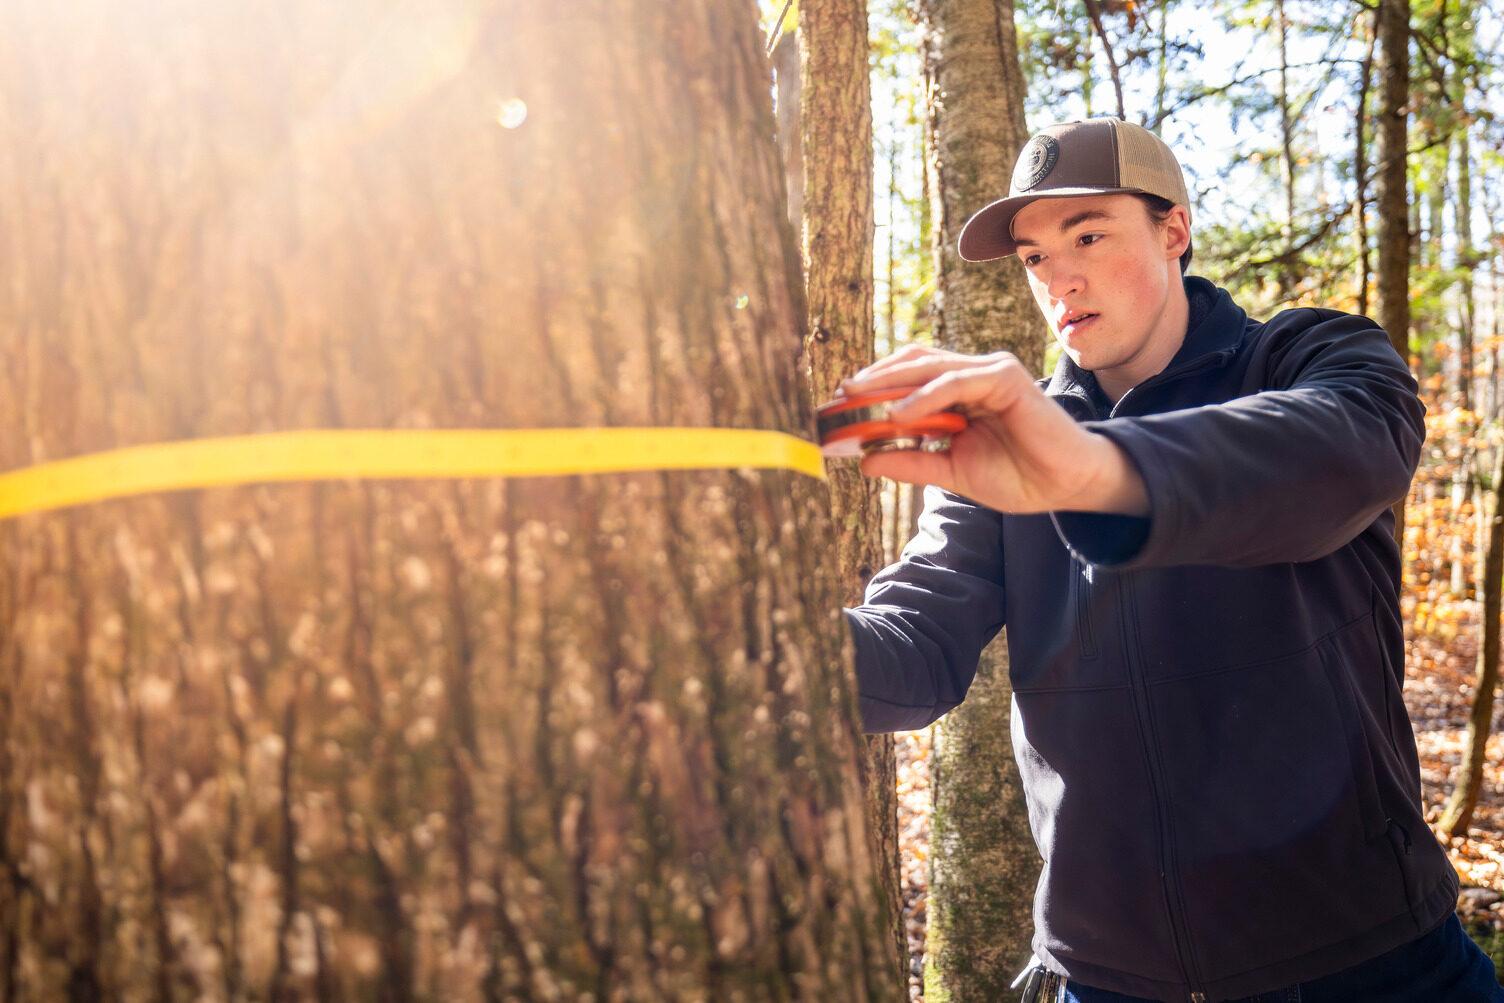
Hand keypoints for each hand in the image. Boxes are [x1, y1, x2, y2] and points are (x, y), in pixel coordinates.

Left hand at [840, 344, 1148, 515]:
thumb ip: (911, 463)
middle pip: (913, 364)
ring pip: (930, 367)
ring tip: (857, 397)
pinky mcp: (1006, 378)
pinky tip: (899, 413)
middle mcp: (972, 375)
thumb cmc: (1018, 476)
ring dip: (890, 381)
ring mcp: (990, 372)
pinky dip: (925, 395)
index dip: (873, 386)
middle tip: (839, 393)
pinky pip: (956, 382)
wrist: (1067, 485)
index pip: (908, 376)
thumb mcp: (951, 473)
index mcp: (959, 393)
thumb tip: (864, 461)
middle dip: (873, 378)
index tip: (839, 405)